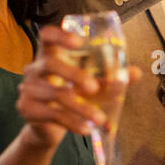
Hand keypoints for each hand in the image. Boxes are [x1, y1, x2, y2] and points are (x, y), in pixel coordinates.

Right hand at [16, 26, 102, 146]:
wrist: (49, 128)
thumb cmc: (72, 97)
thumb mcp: (92, 87)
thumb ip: (112, 79)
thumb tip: (136, 73)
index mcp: (50, 56)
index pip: (46, 36)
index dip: (60, 35)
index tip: (79, 41)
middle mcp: (35, 69)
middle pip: (50, 64)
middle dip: (74, 74)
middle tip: (95, 87)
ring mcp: (28, 89)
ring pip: (56, 94)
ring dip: (82, 107)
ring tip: (101, 119)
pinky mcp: (28, 109)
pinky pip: (53, 114)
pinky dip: (73, 122)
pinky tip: (88, 129)